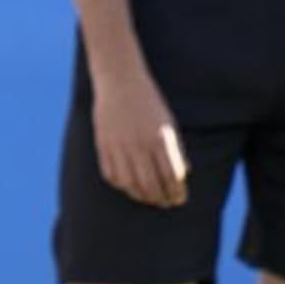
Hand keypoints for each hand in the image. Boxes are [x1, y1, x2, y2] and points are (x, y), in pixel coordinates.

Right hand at [91, 69, 189, 208]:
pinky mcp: (102, 144)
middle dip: (161, 199)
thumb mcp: (168, 123)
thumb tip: (181, 176)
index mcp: (160, 139)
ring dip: (141, 196)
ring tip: (148, 198)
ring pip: (130, 184)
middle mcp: (139, 144)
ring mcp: (119, 145)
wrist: (120, 80)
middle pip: (151, 185)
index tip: (180, 199)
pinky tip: (128, 185)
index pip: (172, 177)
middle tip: (165, 203)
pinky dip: (120, 184)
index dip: (177, 193)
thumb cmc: (149, 102)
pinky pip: (111, 174)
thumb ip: (175, 151)